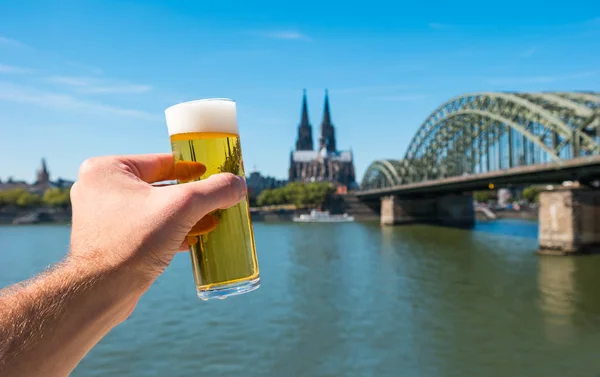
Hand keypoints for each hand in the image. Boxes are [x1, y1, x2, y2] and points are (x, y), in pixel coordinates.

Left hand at [68, 153, 245, 289]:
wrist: (101, 292)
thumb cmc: (135, 242)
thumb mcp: (182, 207)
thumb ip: (214, 191)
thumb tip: (239, 184)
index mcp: (107, 169)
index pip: (162, 161)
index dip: (194, 168)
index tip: (215, 174)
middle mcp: (99, 189)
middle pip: (160, 186)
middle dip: (191, 197)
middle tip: (216, 200)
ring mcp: (102, 216)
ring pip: (155, 209)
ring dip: (184, 216)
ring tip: (210, 221)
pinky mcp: (108, 241)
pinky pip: (146, 228)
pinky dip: (170, 232)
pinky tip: (192, 240)